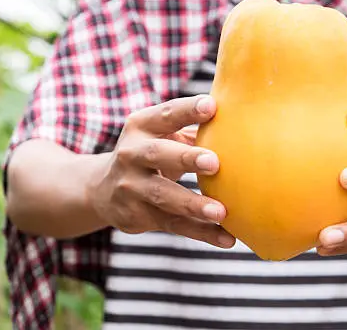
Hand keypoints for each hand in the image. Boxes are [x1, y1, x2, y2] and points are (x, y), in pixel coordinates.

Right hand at [87, 95, 235, 248]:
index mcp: (141, 126)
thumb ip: (193, 126)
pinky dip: (202, 233)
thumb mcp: (162, 133)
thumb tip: (243, 118)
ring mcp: (131, 188)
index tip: (212, 107)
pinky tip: (228, 238)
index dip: (187, 111)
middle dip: (185, 158)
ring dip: (194, 204)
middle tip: (214, 162)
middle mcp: (131, 154)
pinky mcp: (138, 216)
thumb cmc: (152, 152)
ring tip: (221, 212)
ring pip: (164, 196)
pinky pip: (174, 225)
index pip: (165, 114)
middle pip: (157, 154)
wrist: (102, 190)